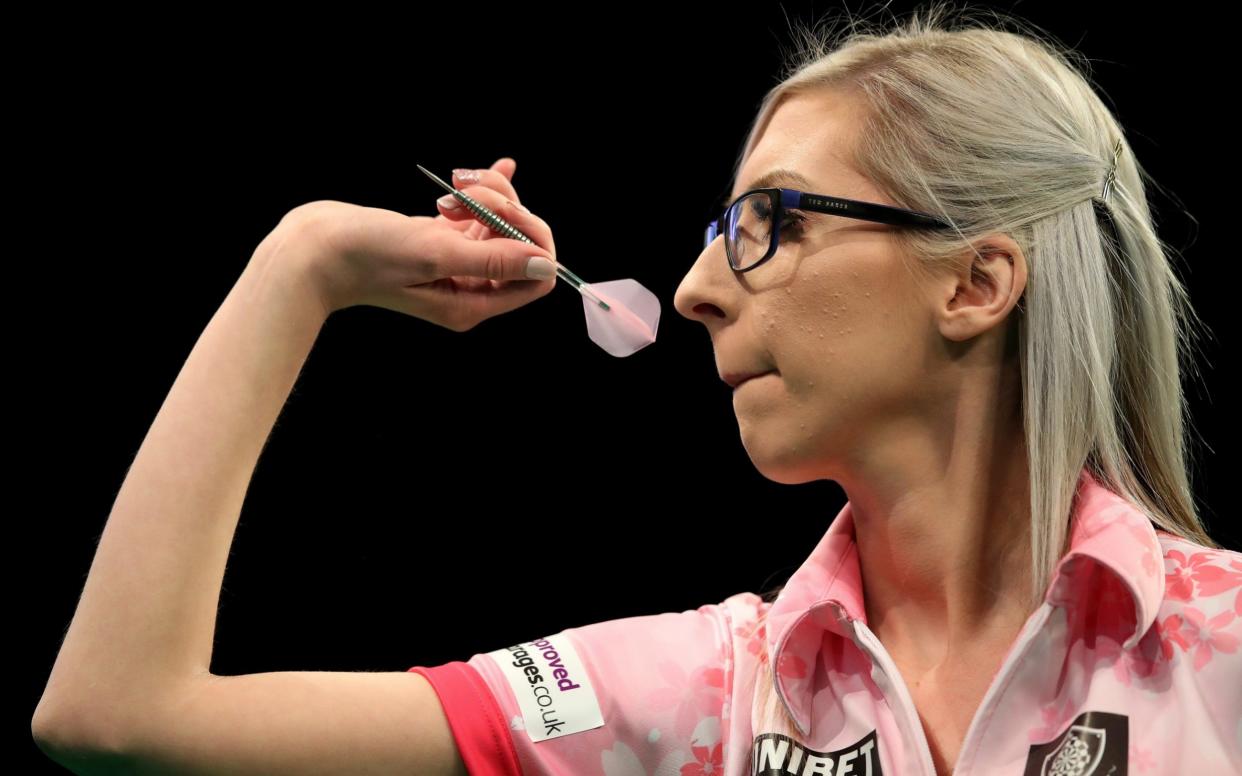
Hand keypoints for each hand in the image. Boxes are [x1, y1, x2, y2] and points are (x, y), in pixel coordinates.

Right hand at [280, 157, 558, 330]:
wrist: (313, 248)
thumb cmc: (367, 255)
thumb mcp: (435, 254)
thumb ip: (492, 260)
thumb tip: (546, 266)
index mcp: (473, 303)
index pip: (537, 276)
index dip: (530, 239)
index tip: (499, 214)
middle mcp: (470, 288)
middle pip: (522, 244)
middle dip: (504, 208)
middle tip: (463, 195)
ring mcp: (456, 264)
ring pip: (500, 223)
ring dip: (486, 195)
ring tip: (449, 190)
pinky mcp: (440, 240)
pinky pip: (480, 214)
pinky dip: (487, 190)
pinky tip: (500, 165)